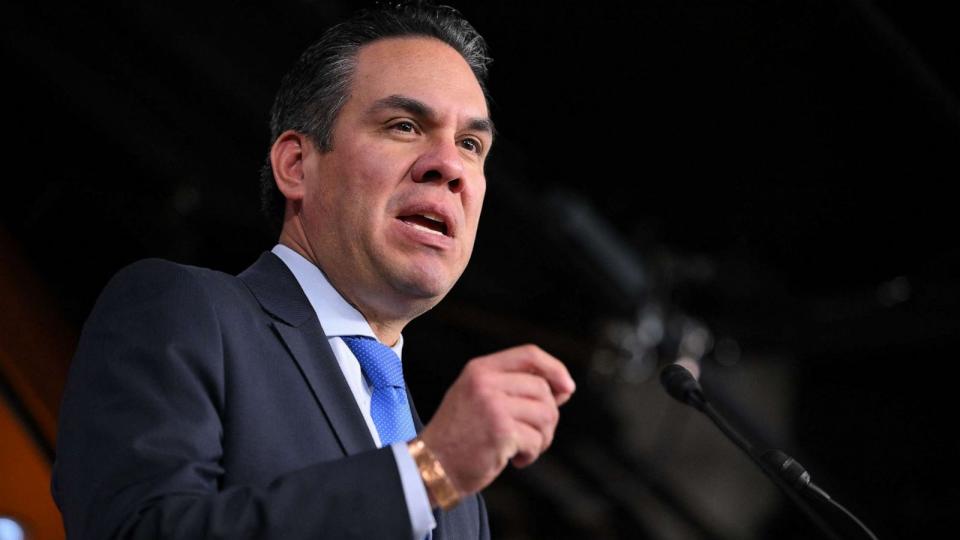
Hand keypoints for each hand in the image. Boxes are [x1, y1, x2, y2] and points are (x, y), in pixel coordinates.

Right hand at [419, 344, 574, 496]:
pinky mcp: (501, 432)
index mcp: (479, 369)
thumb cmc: (459, 435)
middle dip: (547, 417)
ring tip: (523, 448)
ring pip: (545, 415)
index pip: (529, 354)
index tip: (568, 388)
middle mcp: (485, 382)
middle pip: (543, 390)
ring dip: (541, 438)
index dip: (555, 369)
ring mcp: (493, 406)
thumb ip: (513, 387)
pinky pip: (536, 440)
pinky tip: (513, 460)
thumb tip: (565, 388)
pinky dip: (531, 454)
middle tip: (532, 436)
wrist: (430, 465)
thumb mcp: (479, 397)